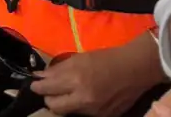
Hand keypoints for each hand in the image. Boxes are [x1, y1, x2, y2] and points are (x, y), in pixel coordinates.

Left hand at [31, 38, 165, 115]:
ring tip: (68, 93)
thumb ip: (58, 69)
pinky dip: (79, 107)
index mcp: (76, 79)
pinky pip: (83, 114)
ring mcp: (94, 110)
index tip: (35, 83)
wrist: (136, 69)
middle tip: (49, 90)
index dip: (37, 86)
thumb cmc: (106, 59)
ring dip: (64, 103)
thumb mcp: (79, 58)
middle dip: (48, 98)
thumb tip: (40, 76)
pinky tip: (82, 98)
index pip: (47, 88)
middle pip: (53, 106)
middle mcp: (84, 98)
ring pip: (67, 112)